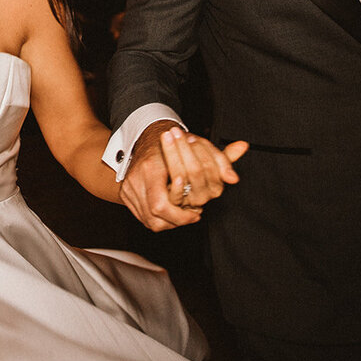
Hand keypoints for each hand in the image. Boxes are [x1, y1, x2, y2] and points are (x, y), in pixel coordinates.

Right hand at [119, 121, 246, 230]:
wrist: (144, 138)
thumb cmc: (171, 143)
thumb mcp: (195, 148)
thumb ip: (219, 160)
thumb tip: (235, 173)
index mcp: (150, 169)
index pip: (161, 205)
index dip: (180, 215)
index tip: (197, 212)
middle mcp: (135, 180)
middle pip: (154, 216)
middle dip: (177, 220)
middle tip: (194, 216)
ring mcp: (128, 189)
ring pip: (148, 220)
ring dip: (169, 221)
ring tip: (185, 216)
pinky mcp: (125, 195)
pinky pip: (142, 216)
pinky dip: (159, 218)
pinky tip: (173, 213)